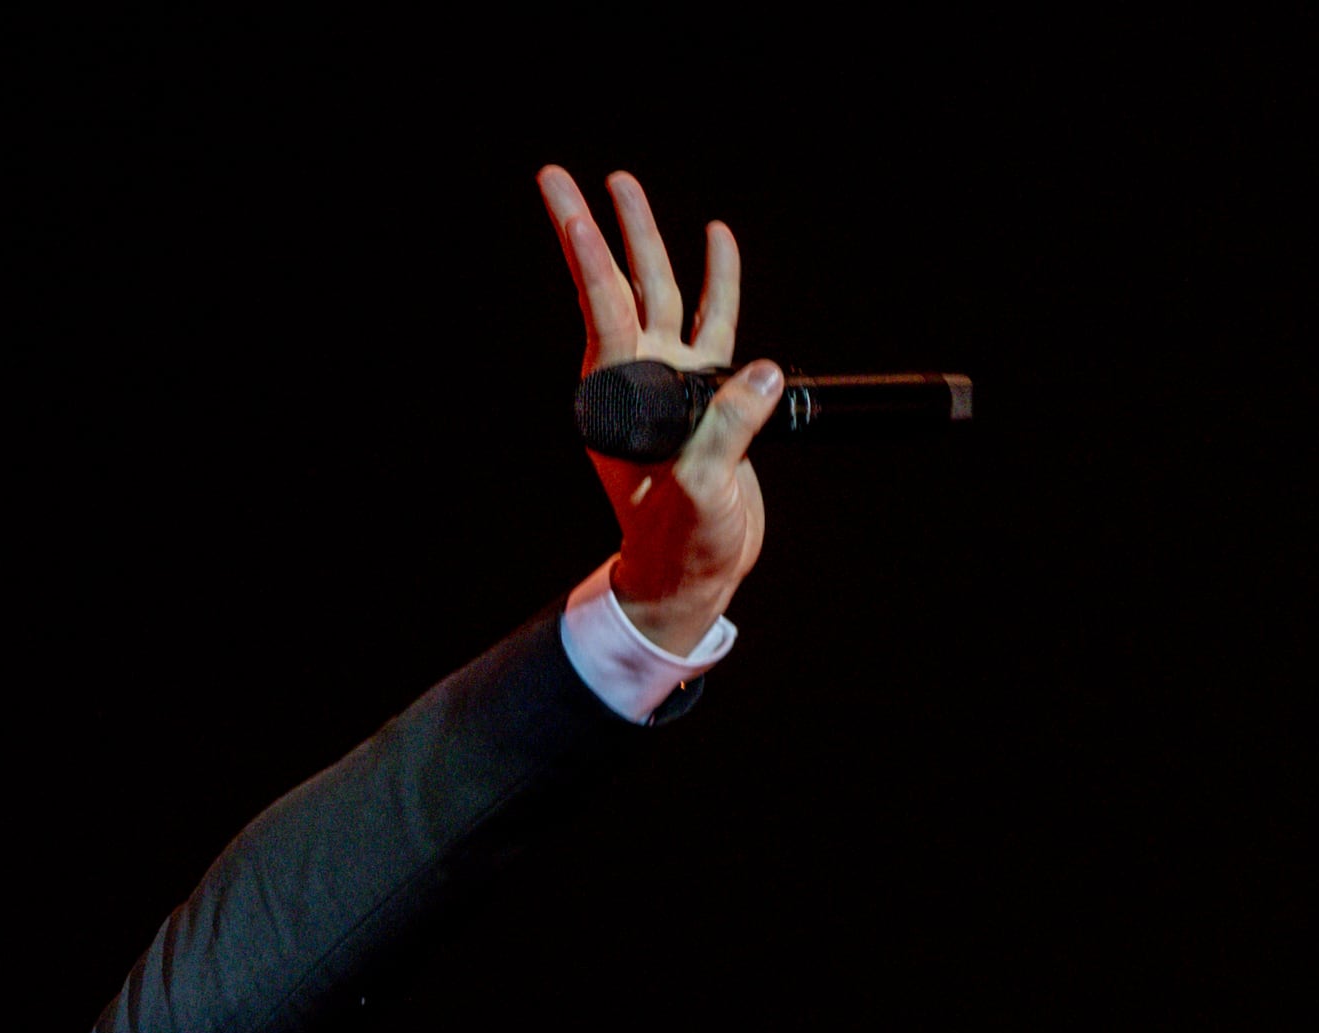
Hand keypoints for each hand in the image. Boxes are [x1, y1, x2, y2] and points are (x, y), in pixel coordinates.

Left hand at [538, 165, 774, 655]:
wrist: (695, 571)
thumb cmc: (683, 542)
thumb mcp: (700, 492)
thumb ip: (726, 432)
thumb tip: (755, 374)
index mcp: (617, 397)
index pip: (603, 304)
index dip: (585, 246)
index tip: (563, 197)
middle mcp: (637, 378)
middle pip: (619, 283)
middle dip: (594, 228)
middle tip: (564, 175)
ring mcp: (671, 380)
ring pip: (660, 292)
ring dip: (645, 239)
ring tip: (624, 184)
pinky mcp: (707, 390)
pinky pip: (712, 320)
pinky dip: (717, 278)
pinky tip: (717, 237)